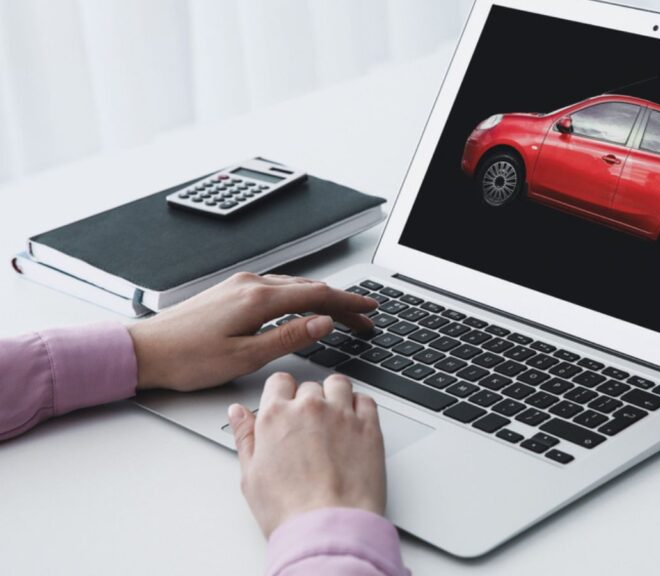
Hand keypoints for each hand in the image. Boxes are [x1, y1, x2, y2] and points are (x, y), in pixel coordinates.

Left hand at [128, 272, 376, 391]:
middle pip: (309, 288)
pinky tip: (302, 308)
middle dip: (340, 302)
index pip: (317, 295)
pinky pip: (276, 288)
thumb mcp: (244, 357)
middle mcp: (250, 284)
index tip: (370, 309)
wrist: (144, 351)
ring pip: (293, 286)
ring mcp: (239, 285)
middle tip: (363, 319)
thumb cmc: (187, 359)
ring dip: (320, 299)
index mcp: (257, 299)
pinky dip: (299, 297)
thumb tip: (322, 323)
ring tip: (340, 315)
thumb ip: (288, 337)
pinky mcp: (230, 292)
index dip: (349, 302)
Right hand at [227, 372, 386, 536]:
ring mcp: (342, 414)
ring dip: (335, 396)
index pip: (279, 382)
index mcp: (276, 416)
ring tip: (333, 421)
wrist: (328, 527)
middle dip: (308, 401)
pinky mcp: (369, 427)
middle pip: (309, 386)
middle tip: (309, 428)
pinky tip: (354, 425)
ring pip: (339, 384)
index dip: (282, 394)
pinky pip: (366, 400)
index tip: (286, 407)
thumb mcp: (251, 476)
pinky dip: (360, 407)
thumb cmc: (289, 510)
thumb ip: (245, 437)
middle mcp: (309, 408)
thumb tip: (238, 413)